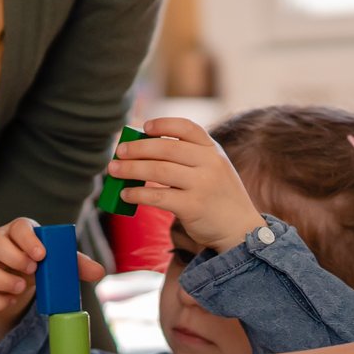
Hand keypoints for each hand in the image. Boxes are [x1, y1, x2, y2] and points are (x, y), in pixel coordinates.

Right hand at [0, 217, 105, 341]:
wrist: (18, 286)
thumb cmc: (39, 266)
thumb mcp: (57, 264)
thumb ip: (76, 265)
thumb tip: (99, 272)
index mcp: (19, 232)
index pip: (19, 226)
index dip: (28, 239)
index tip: (41, 254)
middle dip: (13, 257)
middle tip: (33, 270)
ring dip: (2, 279)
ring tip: (21, 289)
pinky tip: (9, 301)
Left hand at [108, 118, 263, 253]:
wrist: (240, 229)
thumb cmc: (217, 195)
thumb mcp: (212, 168)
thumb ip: (187, 157)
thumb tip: (141, 147)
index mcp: (213, 150)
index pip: (187, 127)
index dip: (164, 124)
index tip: (144, 127)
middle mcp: (210, 164)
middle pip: (166, 148)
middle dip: (137, 148)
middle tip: (118, 151)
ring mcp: (202, 185)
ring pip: (158, 171)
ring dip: (131, 169)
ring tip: (114, 170)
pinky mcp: (193, 207)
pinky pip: (158, 197)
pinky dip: (137, 194)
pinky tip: (126, 194)